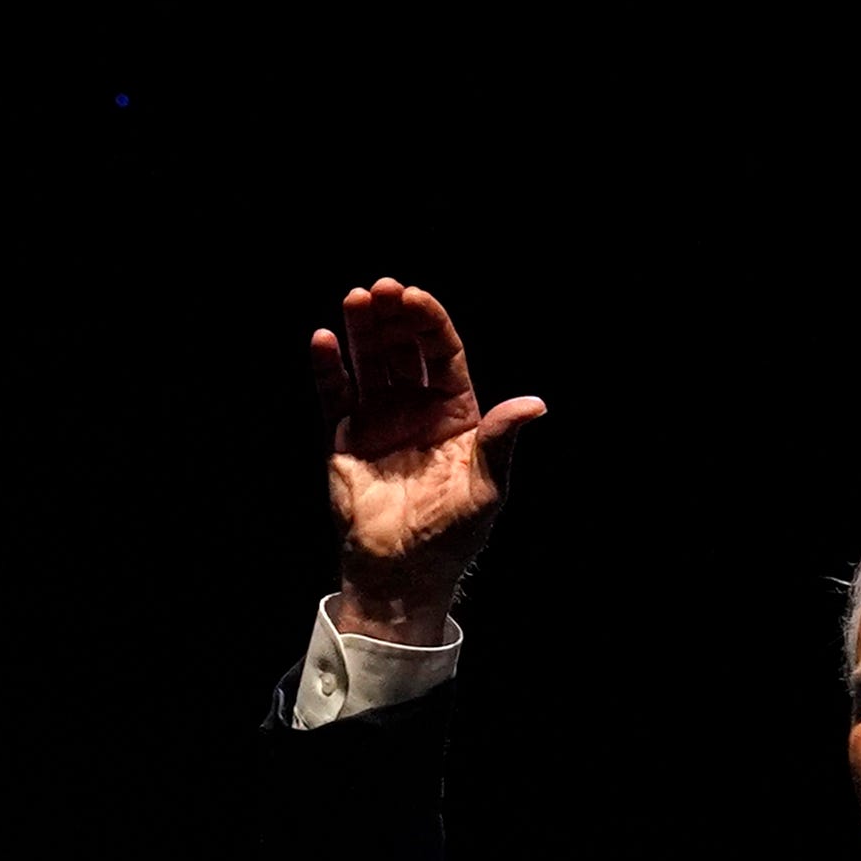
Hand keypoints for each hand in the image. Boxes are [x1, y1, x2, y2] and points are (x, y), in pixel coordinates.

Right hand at [312, 278, 544, 643]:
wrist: (404, 571)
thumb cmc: (452, 532)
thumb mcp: (487, 485)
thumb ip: (502, 439)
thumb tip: (535, 404)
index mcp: (455, 412)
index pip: (442, 353)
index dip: (429, 323)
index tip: (415, 297)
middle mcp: (416, 407)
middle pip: (403, 349)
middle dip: (394, 318)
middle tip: (383, 289)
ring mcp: (379, 419)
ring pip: (369, 362)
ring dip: (362, 330)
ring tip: (356, 299)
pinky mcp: (345, 436)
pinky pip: (334, 394)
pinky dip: (327, 367)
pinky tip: (325, 339)